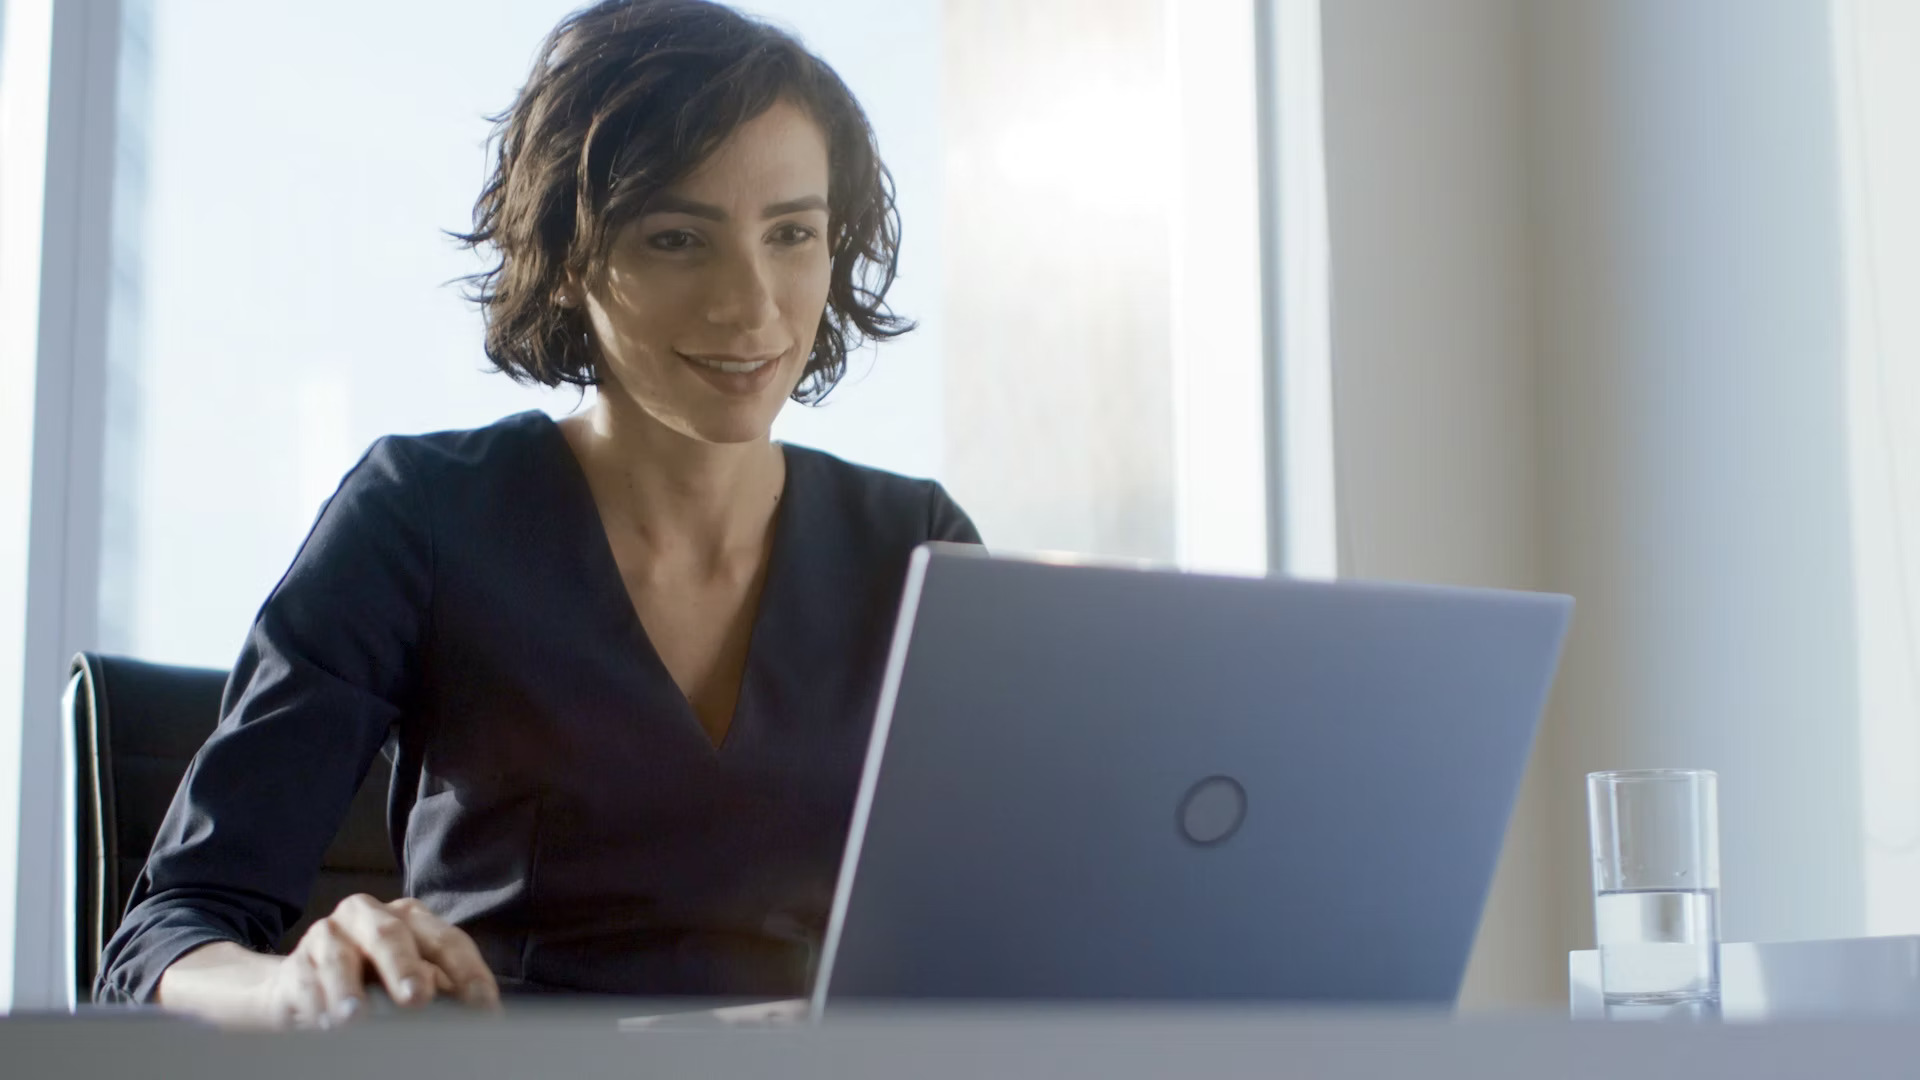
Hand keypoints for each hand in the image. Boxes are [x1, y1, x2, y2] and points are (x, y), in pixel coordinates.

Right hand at [266, 893, 500, 1027]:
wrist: (304, 984)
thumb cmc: (372, 981)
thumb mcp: (411, 980)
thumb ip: (441, 989)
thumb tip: (475, 1014)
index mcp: (411, 918)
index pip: (447, 941)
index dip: (468, 973)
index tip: (483, 1008)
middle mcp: (369, 916)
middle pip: (391, 935)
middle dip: (406, 967)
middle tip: (417, 998)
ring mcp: (328, 935)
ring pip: (339, 957)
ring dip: (349, 989)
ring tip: (356, 1017)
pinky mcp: (296, 963)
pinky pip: (304, 981)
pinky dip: (315, 1004)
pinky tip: (323, 1023)